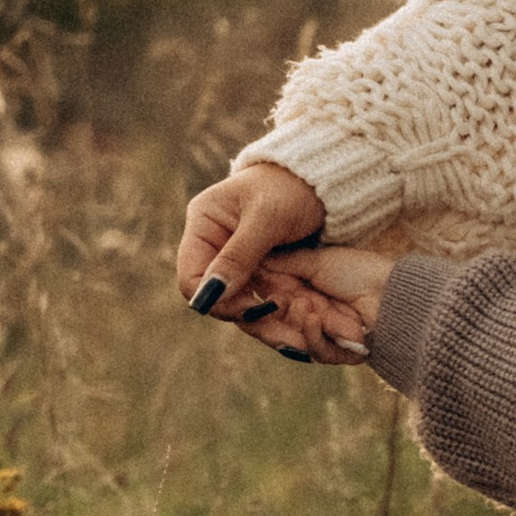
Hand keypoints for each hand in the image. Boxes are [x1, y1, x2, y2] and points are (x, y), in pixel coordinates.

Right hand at [177, 164, 328, 353]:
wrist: (324, 180)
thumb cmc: (293, 187)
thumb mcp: (267, 219)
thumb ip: (239, 255)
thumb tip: (210, 295)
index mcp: (203, 224)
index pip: (191, 277)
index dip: (214, 300)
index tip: (249, 309)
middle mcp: (213, 244)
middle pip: (213, 295)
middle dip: (242, 314)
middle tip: (278, 327)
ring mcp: (234, 258)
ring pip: (237, 302)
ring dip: (261, 319)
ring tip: (293, 335)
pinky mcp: (258, 268)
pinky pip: (258, 298)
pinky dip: (274, 311)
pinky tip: (295, 320)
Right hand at [254, 243, 400, 366]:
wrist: (396, 290)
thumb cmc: (359, 270)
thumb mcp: (314, 261)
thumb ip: (281, 265)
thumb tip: (247, 264)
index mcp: (299, 295)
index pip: (266, 306)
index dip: (256, 301)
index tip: (250, 289)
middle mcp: (307, 318)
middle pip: (272, 327)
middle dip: (272, 315)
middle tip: (272, 302)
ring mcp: (321, 338)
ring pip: (291, 340)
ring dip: (296, 321)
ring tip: (304, 304)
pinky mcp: (337, 354)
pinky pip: (315, 350)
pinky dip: (312, 333)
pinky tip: (313, 316)